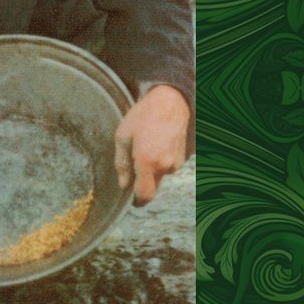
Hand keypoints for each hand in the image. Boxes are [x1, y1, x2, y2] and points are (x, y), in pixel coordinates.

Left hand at [113, 84, 190, 206]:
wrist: (171, 102)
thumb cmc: (143, 116)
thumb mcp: (122, 136)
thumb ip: (122, 164)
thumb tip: (123, 185)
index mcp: (147, 161)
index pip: (144, 195)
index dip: (137, 201)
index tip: (131, 200)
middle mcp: (163, 166)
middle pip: (151, 187)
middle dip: (142, 182)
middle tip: (133, 164)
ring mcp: (175, 163)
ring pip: (159, 177)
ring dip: (151, 170)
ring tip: (146, 146)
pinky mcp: (181, 159)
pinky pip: (167, 168)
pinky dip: (160, 162)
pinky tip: (156, 144)